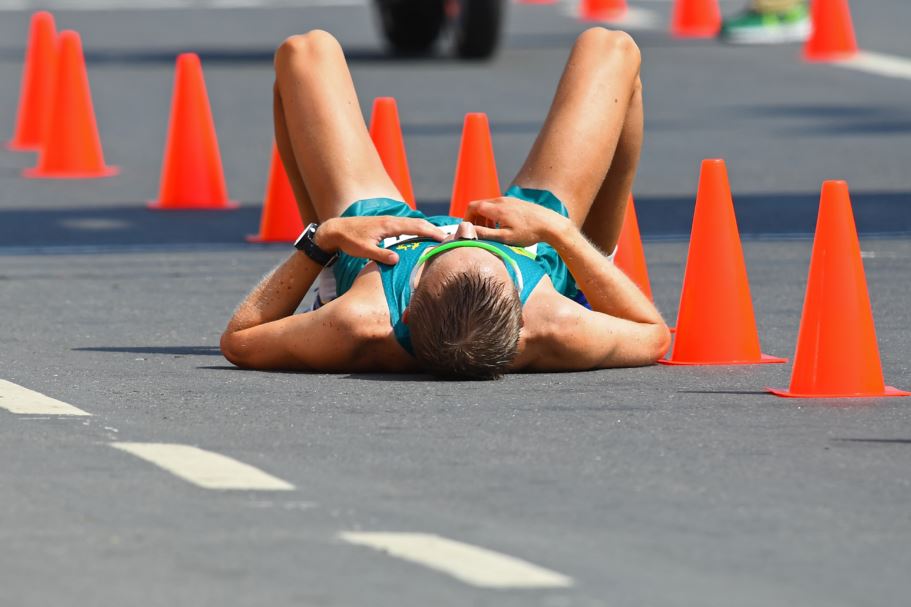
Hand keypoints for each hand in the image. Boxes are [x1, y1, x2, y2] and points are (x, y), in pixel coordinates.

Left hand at [315, 216, 445, 264]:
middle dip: (435, 229)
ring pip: (414, 223)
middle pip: (419, 223)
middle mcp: (392, 221)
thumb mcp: (364, 250)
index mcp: (389, 226)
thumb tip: (398, 259)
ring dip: (428, 229)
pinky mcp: (387, 225)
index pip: (416, 227)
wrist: (336, 230)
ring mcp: (390, 222)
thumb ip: (381, 255)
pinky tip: (422, 237)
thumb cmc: (349, 240)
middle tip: (451, 239)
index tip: (445, 239)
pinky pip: (408, 226)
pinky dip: (419, 229)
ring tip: (441, 238)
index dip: (432, 232)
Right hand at [465, 197, 571, 246]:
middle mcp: (501, 200)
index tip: (468, 230)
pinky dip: (494, 216)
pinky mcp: (515, 202)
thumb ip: (485, 234)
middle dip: (475, 219)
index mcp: (496, 208)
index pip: (472, 207)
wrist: (550, 224)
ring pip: (489, 206)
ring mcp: (509, 200)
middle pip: (479, 205)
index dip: (466, 218)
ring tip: (491, 232)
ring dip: (485, 218)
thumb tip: (469, 231)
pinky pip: (498, 206)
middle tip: (479, 233)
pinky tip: (503, 227)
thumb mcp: (505, 238)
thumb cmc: (529, 232)